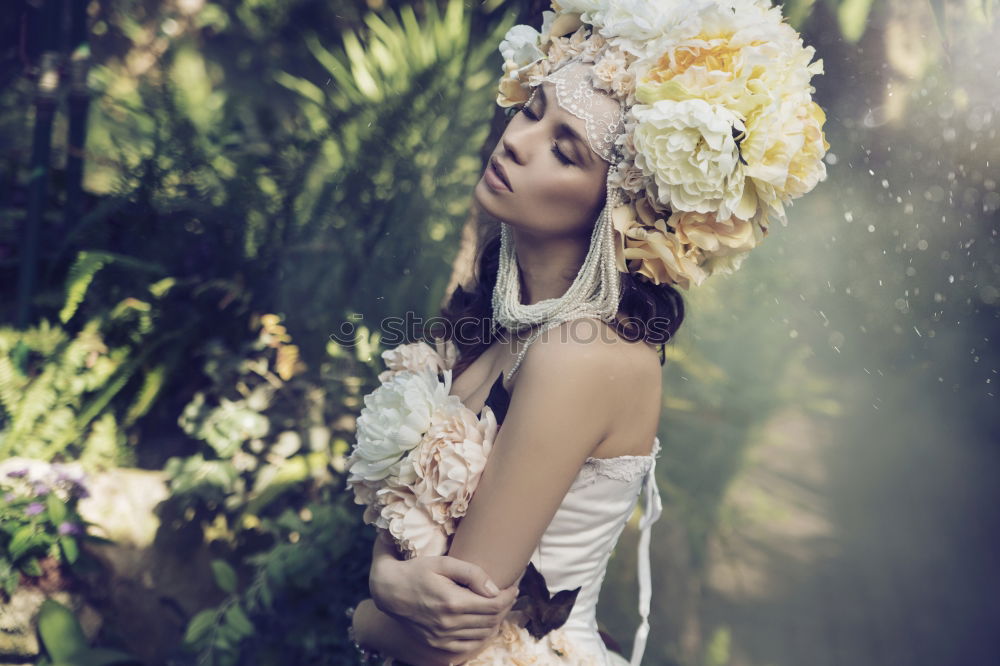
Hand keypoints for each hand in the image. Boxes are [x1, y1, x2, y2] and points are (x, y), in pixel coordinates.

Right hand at [369, 546, 519, 655]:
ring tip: (498, 605)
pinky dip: (482, 634)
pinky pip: (469, 645)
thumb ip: (471, 573)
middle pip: (491, 620)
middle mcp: (449, 624)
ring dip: (496, 621)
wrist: (389, 592)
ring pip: (483, 634)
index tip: (513, 585)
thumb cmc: (417, 572)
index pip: (493, 605)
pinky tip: (483, 621)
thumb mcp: (443, 563)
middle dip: (505, 606)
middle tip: (509, 593)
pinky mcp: (438, 645)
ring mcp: (443, 638)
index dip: (509, 595)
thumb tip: (494, 588)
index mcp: (453, 602)